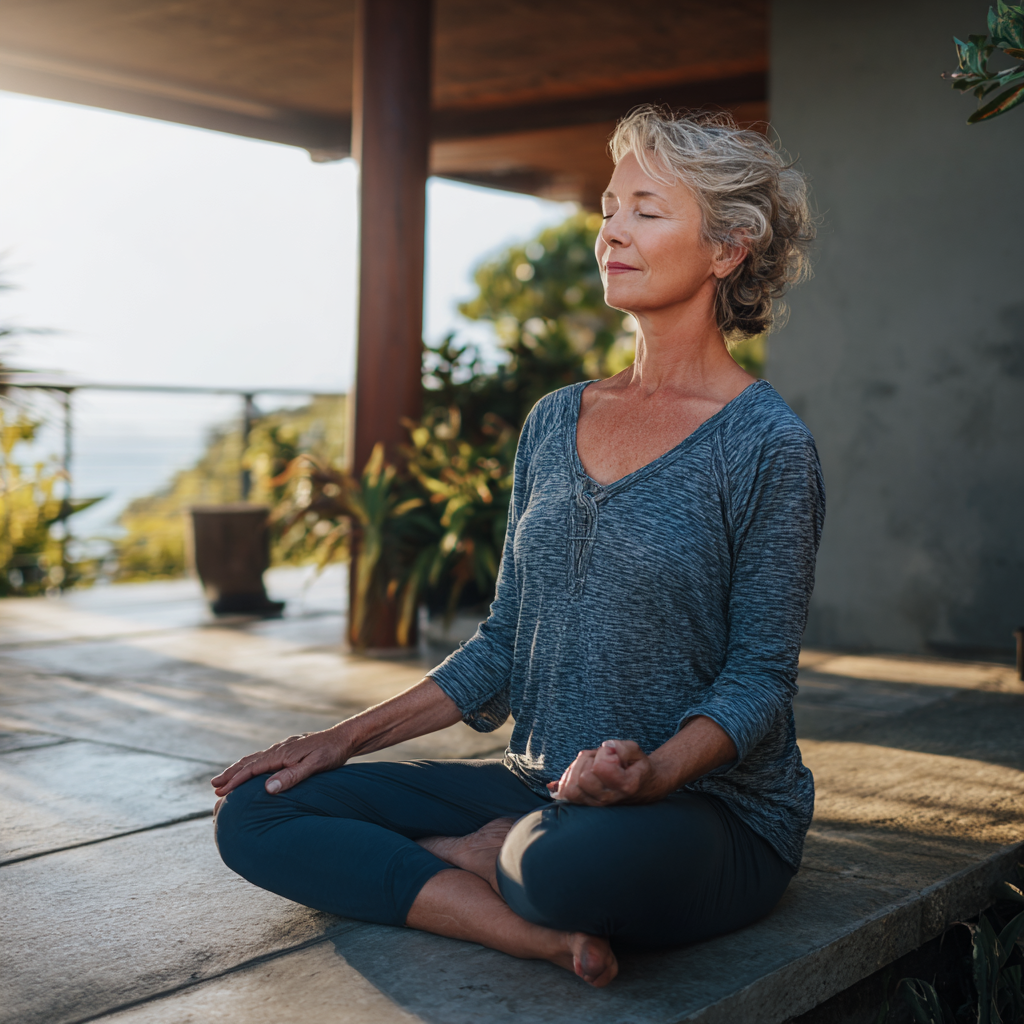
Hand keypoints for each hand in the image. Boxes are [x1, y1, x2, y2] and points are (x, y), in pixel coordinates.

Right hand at [211, 725, 348, 796]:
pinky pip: (264, 758)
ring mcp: (283, 748)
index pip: (252, 768)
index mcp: (281, 754)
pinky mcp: (289, 749)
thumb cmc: (331, 753)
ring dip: (239, 769)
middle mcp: (279, 749)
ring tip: (225, 779)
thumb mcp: (314, 766)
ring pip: (255, 759)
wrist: (344, 738)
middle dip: (231, 774)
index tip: (220, 791)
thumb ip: (291, 777)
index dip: (235, 780)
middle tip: (214, 786)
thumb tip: (267, 788)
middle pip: (249, 762)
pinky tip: (252, 770)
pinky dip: (252, 765)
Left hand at [545, 739, 672, 805]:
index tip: (613, 753)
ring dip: (575, 770)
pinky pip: (565, 795)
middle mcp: (609, 798)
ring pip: (571, 788)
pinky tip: (571, 774)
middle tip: (598, 758)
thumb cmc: (637, 765)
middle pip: (582, 778)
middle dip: (586, 761)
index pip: (600, 767)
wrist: (644, 785)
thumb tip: (604, 747)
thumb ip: (621, 746)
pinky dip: (564, 781)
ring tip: (589, 765)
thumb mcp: (635, 751)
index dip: (604, 754)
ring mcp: (597, 804)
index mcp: (625, 785)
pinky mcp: (586, 804)